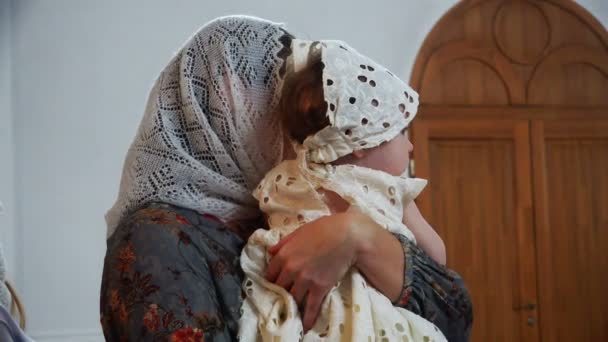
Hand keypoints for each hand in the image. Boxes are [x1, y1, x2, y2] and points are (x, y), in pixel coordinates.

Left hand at [265, 212, 362, 330]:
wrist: (347, 235)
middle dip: (279, 293)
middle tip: (281, 298)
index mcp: (284, 254)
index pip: (270, 273)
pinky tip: (305, 326)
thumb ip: (283, 243)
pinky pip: (311, 307)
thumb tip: (270, 251)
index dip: (271, 279)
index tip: (274, 284)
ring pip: (293, 298)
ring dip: (291, 305)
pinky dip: (308, 318)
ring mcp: (305, 280)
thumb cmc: (324, 228)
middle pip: (279, 287)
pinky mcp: (320, 287)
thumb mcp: (299, 231)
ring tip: (290, 312)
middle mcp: (291, 269)